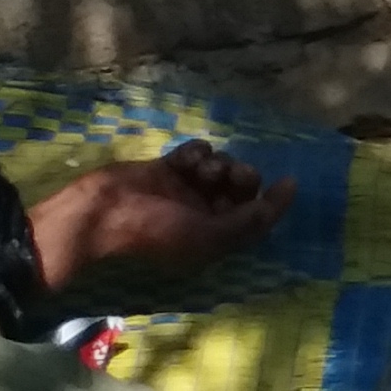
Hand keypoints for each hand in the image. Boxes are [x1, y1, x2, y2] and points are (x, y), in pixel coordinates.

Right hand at [29, 140, 293, 291]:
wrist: (101, 212)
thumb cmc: (154, 231)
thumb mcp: (210, 235)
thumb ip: (252, 218)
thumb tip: (289, 190)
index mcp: (215, 238)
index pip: (256, 217)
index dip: (275, 200)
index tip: (288, 180)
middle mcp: (203, 214)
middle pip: (242, 188)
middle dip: (242, 176)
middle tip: (231, 175)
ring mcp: (184, 190)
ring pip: (220, 166)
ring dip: (217, 163)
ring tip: (198, 170)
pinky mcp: (167, 169)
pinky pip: (196, 153)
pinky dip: (196, 152)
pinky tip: (184, 159)